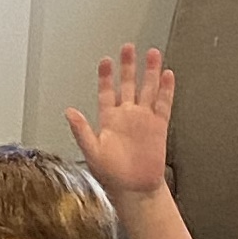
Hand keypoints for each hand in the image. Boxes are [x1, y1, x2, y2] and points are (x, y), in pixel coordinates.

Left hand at [65, 44, 176, 207]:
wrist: (135, 190)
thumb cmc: (112, 176)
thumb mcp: (92, 152)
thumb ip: (81, 131)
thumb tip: (69, 112)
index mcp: (109, 121)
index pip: (106, 92)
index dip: (106, 76)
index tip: (106, 61)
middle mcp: (127, 117)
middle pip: (128, 85)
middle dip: (128, 66)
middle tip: (128, 48)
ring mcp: (143, 120)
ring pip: (147, 90)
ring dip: (150, 72)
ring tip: (152, 54)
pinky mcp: (158, 127)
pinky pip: (163, 104)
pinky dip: (166, 90)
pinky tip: (167, 75)